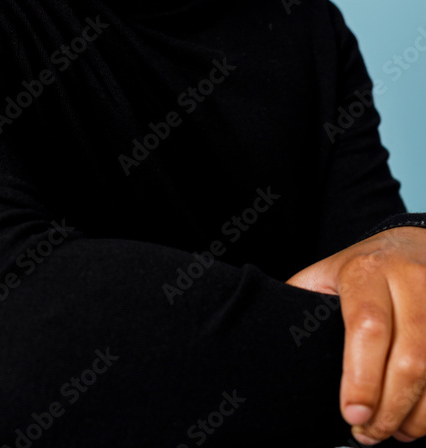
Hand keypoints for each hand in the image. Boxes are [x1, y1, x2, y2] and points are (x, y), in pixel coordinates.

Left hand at [285, 226, 425, 443]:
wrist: (413, 242)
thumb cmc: (362, 268)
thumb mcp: (325, 273)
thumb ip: (300, 302)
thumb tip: (261, 339)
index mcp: (367, 271)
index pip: (367, 327)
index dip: (361, 377)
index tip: (351, 414)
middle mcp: (410, 282)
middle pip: (410, 358)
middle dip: (389, 409)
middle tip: (367, 433)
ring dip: (416, 415)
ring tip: (391, 431)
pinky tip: (415, 419)